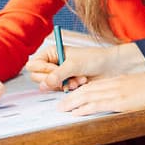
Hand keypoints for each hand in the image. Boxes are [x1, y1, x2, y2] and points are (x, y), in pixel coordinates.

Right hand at [27, 42, 144, 91]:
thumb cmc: (95, 59)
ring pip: (49, 86)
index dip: (43, 70)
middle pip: (37, 78)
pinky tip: (80, 83)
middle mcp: (52, 64)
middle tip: (68, 77)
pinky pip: (58, 91)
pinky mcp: (65, 84)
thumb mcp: (75, 64)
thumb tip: (43, 84)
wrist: (111, 67)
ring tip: (79, 79)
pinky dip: (69, 89)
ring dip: (64, 84)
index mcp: (51, 53)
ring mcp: (58, 75)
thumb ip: (58, 74)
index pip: (33, 65)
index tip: (56, 70)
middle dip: (55, 79)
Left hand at [59, 70, 144, 116]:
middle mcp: (113, 84)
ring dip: (72, 104)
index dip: (78, 91)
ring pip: (88, 96)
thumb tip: (117, 99)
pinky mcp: (120, 101)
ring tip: (62, 110)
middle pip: (86, 90)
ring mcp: (116, 92)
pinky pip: (98, 104)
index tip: (68, 97)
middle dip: (70, 98)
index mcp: (117, 80)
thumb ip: (125, 90)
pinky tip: (77, 112)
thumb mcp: (136, 85)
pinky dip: (85, 109)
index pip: (92, 85)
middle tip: (59, 106)